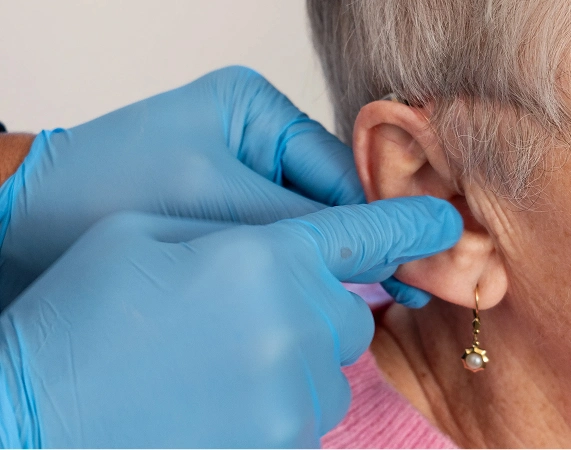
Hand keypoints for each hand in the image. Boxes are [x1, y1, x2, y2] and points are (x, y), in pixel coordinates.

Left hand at [0, 66, 427, 308]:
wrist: (24, 223)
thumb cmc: (108, 192)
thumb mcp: (219, 205)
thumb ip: (305, 227)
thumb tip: (389, 251)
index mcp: (256, 110)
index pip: (337, 171)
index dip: (376, 220)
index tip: (419, 260)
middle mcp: (253, 137)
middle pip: (326, 198)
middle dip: (354, 245)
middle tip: (402, 288)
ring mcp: (238, 173)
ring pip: (303, 226)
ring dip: (322, 262)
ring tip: (355, 300)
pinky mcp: (221, 211)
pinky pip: (274, 242)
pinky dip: (290, 270)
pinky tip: (305, 298)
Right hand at [0, 196, 461, 447]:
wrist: (33, 410)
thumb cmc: (82, 314)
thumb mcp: (153, 236)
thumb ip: (242, 237)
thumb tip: (293, 250)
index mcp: (265, 256)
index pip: (365, 235)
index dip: (411, 226)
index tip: (446, 227)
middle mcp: (295, 325)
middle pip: (351, 311)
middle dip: (317, 306)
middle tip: (246, 310)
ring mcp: (292, 396)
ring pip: (331, 365)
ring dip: (296, 357)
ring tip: (219, 359)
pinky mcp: (281, 446)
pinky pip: (309, 412)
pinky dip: (280, 400)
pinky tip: (220, 394)